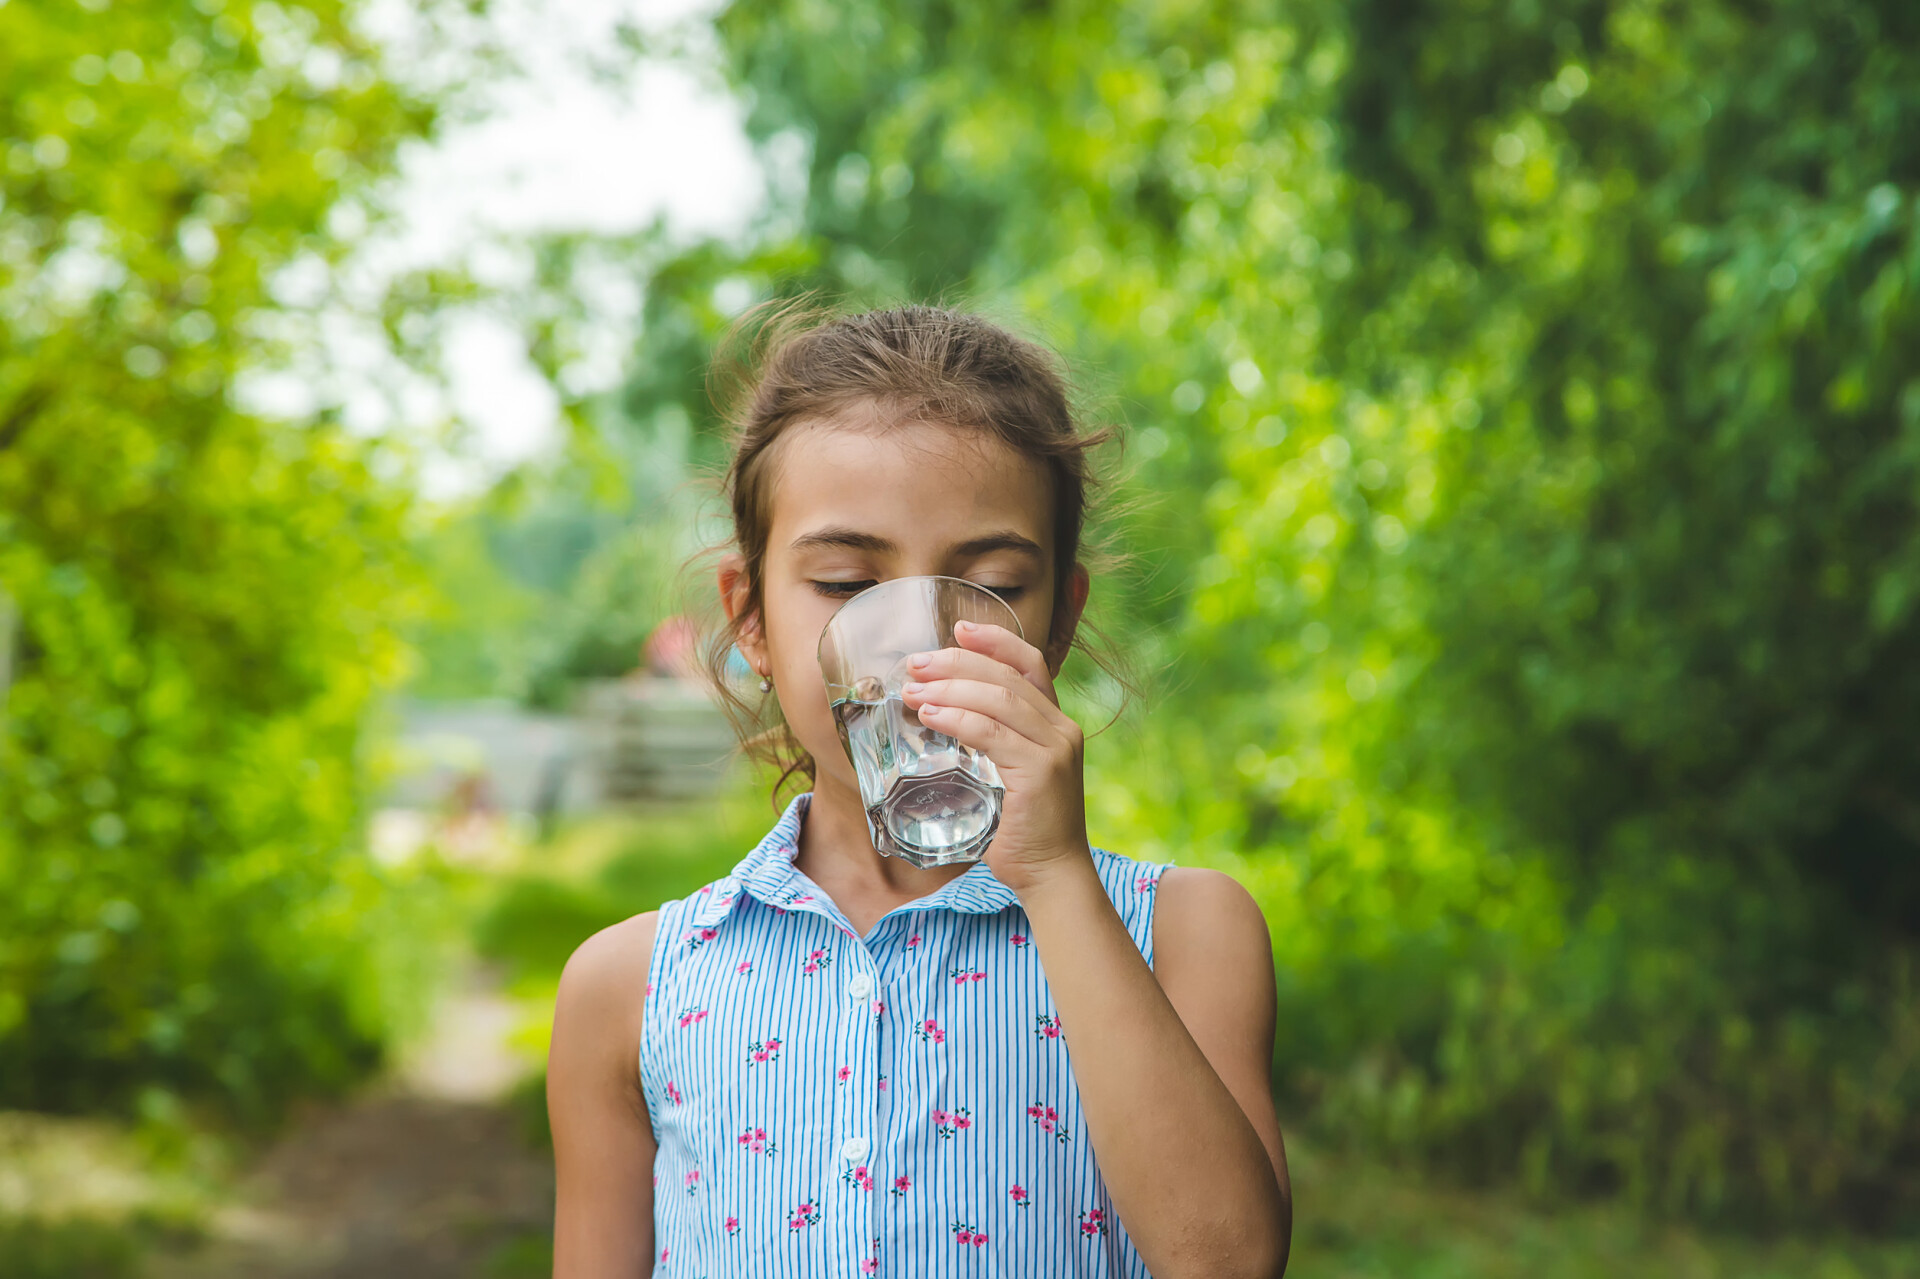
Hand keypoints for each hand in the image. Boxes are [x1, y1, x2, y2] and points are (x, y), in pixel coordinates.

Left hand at [897, 619, 1092, 897]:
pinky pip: (992, 733)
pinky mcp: (1040, 771)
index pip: (1030, 663)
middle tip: (916, 663)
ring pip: (998, 699)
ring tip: (913, 690)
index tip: (958, 630)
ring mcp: (1055, 749)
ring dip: (950, 689)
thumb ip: (992, 742)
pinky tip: (931, 716)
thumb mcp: (1010, 773)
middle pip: (1007, 675)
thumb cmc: (1024, 829)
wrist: (1052, 874)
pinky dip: (958, 719)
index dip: (995, 641)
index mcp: (1056, 724)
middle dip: (957, 663)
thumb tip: (941, 715)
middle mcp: (1062, 729)